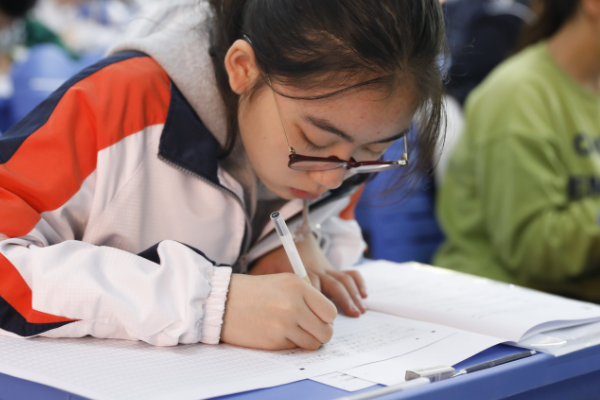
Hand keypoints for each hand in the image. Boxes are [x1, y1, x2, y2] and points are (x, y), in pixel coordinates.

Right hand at [220, 274, 336, 349]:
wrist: (223, 302)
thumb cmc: (254, 291)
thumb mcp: (284, 282)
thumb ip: (307, 295)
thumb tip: (328, 317)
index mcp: (298, 286)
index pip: (330, 311)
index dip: (327, 318)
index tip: (319, 318)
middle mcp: (293, 305)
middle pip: (326, 331)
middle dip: (321, 333)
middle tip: (310, 328)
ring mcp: (284, 324)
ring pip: (313, 343)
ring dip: (307, 340)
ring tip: (293, 330)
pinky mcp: (274, 340)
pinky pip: (295, 347)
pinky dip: (290, 343)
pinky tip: (277, 332)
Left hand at [249, 234, 367, 316]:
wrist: (289, 237)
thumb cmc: (273, 259)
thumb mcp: (263, 268)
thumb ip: (262, 284)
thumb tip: (255, 305)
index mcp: (299, 272)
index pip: (311, 286)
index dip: (314, 305)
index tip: (314, 320)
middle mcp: (317, 269)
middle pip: (332, 285)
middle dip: (338, 304)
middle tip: (339, 322)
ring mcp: (327, 268)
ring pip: (343, 281)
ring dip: (351, 297)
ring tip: (358, 312)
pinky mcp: (333, 269)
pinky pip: (350, 273)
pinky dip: (358, 283)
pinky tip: (364, 296)